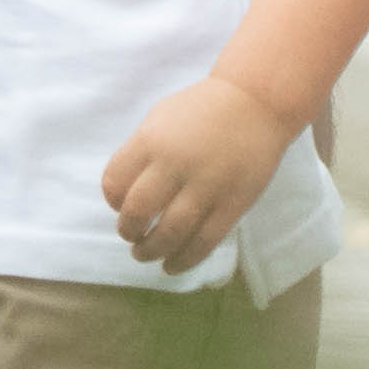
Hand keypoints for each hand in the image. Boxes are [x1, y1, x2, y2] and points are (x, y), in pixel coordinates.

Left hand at [100, 75, 294, 273]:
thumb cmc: (202, 109)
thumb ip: (141, 152)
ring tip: (145, 254)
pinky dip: (184, 260)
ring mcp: (206, 186)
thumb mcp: (160, 117)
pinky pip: (204, 241)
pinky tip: (172, 266)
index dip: (113, 201)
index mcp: (151, 141)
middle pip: (138, 211)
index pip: (114, 182)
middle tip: (132, 236)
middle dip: (129, 231)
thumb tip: (125, 193)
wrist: (255, 102)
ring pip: (170, 233)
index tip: (120, 206)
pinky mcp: (232, 204)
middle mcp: (174, 165)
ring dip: (151, 251)